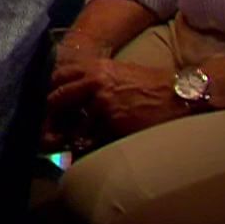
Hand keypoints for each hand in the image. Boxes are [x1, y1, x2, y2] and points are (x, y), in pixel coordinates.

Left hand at [49, 57, 184, 140]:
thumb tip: (73, 97)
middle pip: (55, 100)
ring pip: (71, 124)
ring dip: (64, 137)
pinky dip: (82, 149)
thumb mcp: (118, 73)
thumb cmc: (152, 85)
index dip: (46, 92)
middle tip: (42, 131)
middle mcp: (93, 83)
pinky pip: (90, 140)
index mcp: (93, 68)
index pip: (57, 77)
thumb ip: (93, 81)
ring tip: (56, 147)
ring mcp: (102, 104)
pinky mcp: (113, 123)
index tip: (41, 104)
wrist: (182, 95)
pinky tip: (79, 155)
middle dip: (46, 117)